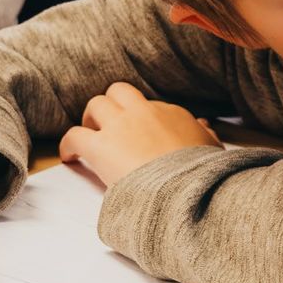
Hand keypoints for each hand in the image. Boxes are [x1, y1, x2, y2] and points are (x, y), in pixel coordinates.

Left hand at [58, 84, 219, 186]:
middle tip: (108, 124)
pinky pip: (74, 135)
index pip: (152, 106)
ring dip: (91, 119)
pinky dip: (69, 144)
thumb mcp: (213, 151)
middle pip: (120, 92)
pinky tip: (69, 156)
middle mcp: (145, 113)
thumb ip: (206, 136)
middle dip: (112, 104)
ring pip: (96, 104)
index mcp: (172, 114)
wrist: (185, 190)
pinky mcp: (100, 147)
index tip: (141, 134)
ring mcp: (121, 127)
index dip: (143, 120)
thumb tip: (204, 126)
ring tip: (90, 135)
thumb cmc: (201, 176)